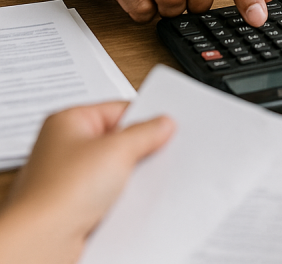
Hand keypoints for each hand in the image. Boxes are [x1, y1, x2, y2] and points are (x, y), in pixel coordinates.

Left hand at [0, 102, 173, 263]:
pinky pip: (105, 195)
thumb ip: (146, 133)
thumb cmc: (61, 193)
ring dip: (127, 179)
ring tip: (133, 185)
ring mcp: (67, 178)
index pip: (118, 109)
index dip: (144, 118)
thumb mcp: (117, 151)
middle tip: (154, 156)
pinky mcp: (72, 206)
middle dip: (136, 152)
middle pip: (116, 141)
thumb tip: (163, 124)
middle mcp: (64, 147)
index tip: (167, 127)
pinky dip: (118, 199)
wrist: (42, 242)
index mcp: (68, 121)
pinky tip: (124, 203)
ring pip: (112, 171)